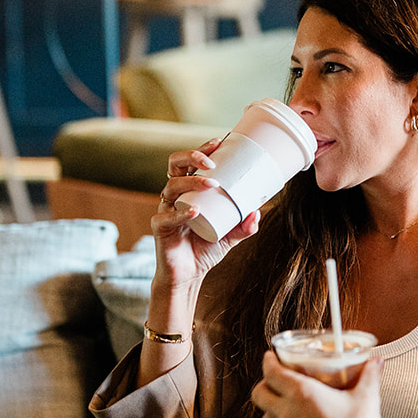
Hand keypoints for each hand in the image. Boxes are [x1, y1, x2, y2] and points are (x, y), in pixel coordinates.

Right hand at [153, 139, 258, 285]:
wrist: (189, 275)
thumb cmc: (206, 248)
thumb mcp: (231, 236)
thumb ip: (244, 226)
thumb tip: (257, 211)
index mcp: (189, 191)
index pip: (191, 163)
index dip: (201, 150)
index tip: (219, 142)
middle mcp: (175, 196)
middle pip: (175, 166)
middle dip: (192, 157)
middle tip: (211, 161)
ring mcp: (165, 210)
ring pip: (171, 187)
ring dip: (191, 182)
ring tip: (211, 184)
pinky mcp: (159, 228)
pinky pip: (166, 217)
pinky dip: (181, 213)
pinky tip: (194, 211)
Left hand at [252, 351, 387, 417]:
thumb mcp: (367, 399)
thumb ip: (370, 376)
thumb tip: (376, 360)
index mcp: (303, 394)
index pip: (271, 372)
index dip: (268, 361)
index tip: (272, 356)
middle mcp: (289, 414)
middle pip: (258, 395)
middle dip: (264, 384)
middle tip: (276, 379)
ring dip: (271, 409)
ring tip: (286, 404)